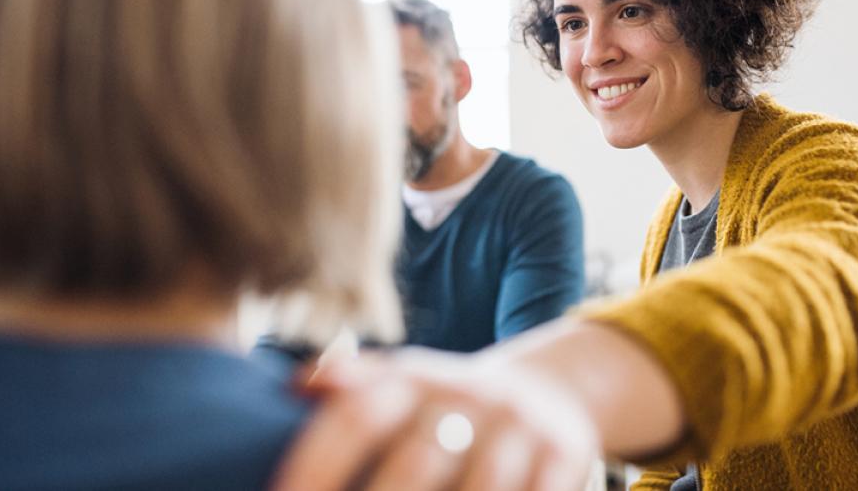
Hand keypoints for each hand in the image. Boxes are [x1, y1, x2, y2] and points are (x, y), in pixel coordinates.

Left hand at [271, 347, 599, 490]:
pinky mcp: (566, 454)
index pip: (356, 416)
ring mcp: (521, 426)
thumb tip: (291, 388)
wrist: (547, 392)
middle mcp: (469, 394)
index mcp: (414, 377)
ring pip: (479, 490)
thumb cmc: (446, 406)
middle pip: (416, 461)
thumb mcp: (402, 384)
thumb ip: (351, 386)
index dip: (315, 466)